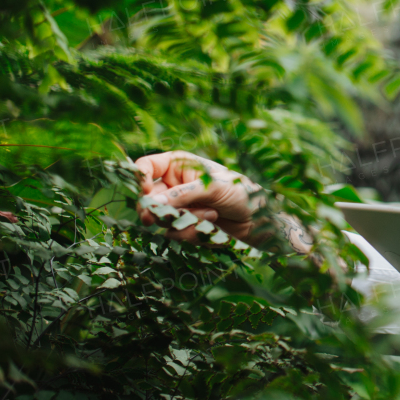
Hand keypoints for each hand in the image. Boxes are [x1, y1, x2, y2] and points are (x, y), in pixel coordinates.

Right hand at [132, 151, 262, 242]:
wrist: (259, 220)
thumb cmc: (240, 192)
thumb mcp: (213, 188)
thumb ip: (182, 196)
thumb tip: (152, 205)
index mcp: (179, 165)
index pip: (147, 166)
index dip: (140, 178)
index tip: (146, 193)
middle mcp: (175, 185)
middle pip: (147, 199)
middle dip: (157, 211)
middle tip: (160, 217)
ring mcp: (179, 207)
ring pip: (161, 220)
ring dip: (185, 221)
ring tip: (211, 215)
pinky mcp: (185, 226)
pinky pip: (175, 234)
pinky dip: (193, 233)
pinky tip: (213, 227)